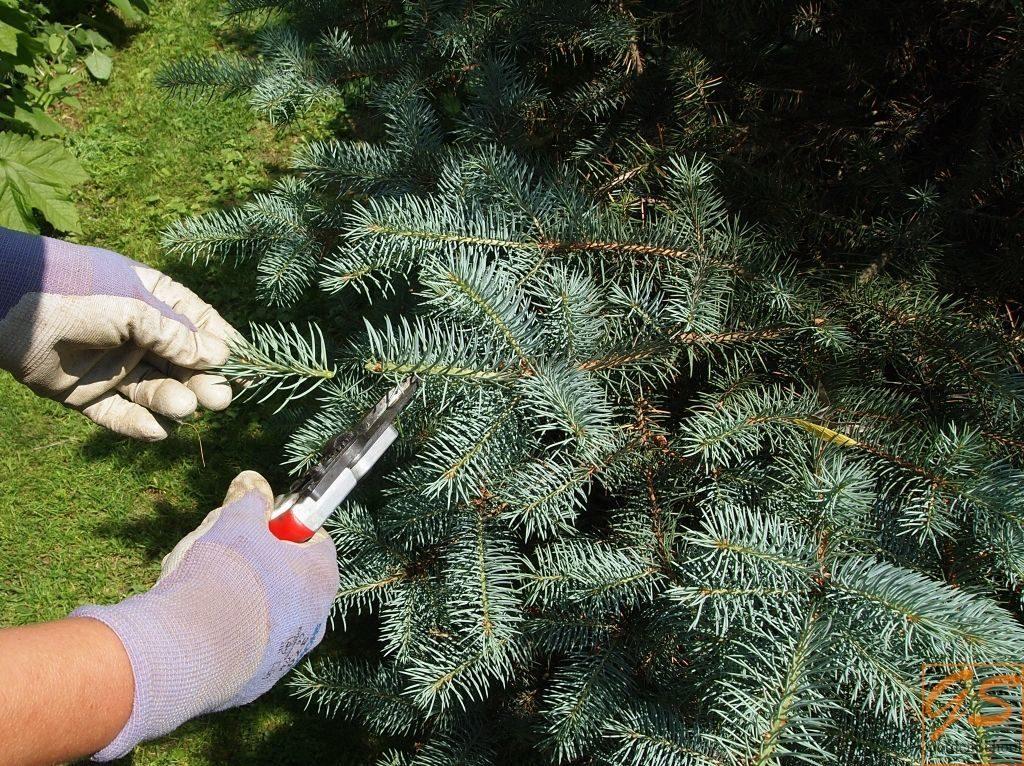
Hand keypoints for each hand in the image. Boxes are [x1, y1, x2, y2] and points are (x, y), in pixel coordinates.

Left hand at [0, 227, 236, 439]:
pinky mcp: (84, 394)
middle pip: (180, 364)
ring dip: (172, 401)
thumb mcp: (135, 309)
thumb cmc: (77, 293)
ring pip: (153, 390)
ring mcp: (111, 366)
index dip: (223, 347)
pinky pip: (117, 414)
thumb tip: (221, 356)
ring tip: (184, 407)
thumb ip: (177, 336)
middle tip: (221, 399)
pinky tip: (155, 432)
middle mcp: (135, 335)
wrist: (7, 309)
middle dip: (201, 380)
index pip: (198, 325)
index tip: (247, 369)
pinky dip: (137, 425)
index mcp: (151, 301)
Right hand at [72, 471, 339, 760]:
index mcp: (320, 577)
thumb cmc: (224, 577)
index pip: (316, 542)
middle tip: (228, 557)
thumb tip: (253, 486)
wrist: (191, 648)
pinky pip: (247, 647)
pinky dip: (228, 635)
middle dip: (262, 566)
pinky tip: (199, 627)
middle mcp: (316, 619)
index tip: (264, 526)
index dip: (288, 529)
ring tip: (204, 593)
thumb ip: (250, 503)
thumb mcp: (237, 523)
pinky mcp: (260, 679)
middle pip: (293, 580)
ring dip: (243, 602)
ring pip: (269, 616)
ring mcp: (290, 653)